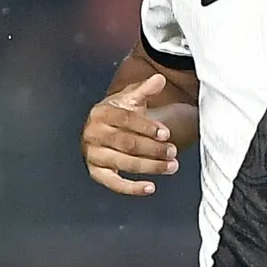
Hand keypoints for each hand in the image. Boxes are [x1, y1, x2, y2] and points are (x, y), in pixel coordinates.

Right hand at [81, 71, 179, 196]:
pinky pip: (114, 183)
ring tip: (171, 166)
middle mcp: (92, 134)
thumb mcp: (131, 99)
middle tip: (173, 151)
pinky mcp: (96, 172)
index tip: (166, 133)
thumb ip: (145, 90)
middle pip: (126, 144)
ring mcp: (93, 154)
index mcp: (101, 113)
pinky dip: (132, 188)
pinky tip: (150, 187)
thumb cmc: (120, 114)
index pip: (126, 120)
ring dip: (150, 167)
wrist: (104, 128)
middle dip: (152, 149)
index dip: (147, 127)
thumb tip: (159, 79)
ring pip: (123, 163)